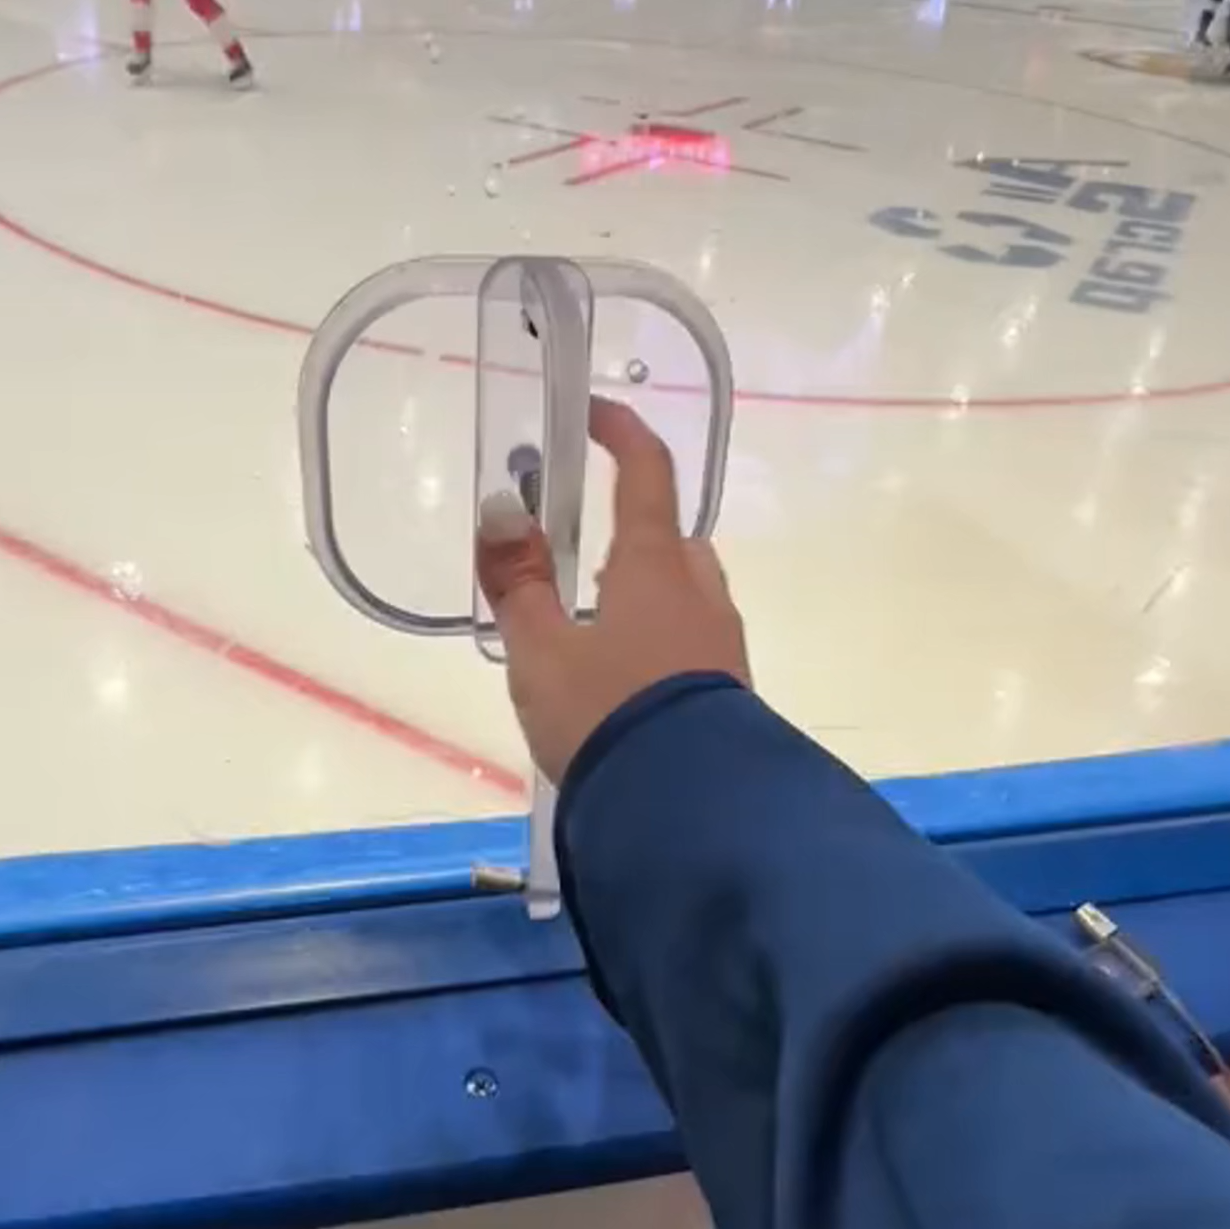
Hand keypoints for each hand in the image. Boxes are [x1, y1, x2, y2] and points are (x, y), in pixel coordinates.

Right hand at [476, 398, 750, 786]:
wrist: (685, 814)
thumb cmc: (605, 715)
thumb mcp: (540, 653)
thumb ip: (518, 583)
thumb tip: (500, 511)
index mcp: (656, 566)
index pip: (648, 475)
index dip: (623, 433)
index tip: (595, 414)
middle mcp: (701, 595)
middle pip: (672, 542)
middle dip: (633, 538)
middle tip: (580, 564)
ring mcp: (723, 648)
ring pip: (685, 598)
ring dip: (645, 599)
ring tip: (591, 638)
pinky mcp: (729, 697)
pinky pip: (690, 649)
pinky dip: (657, 647)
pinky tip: (622, 689)